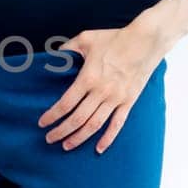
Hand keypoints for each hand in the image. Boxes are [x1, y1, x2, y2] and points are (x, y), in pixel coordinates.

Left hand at [38, 25, 162, 153]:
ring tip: (66, 146)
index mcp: (88, 78)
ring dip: (79, 138)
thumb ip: (68, 48)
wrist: (145, 41)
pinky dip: (108, 138)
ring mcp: (116, 99)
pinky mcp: (129, 101)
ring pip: (94, 125)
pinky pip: (117, 124)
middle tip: (50, 139)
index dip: (52, 116)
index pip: (65, 103)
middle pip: (77, 119)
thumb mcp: (86, 38)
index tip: (42, 123)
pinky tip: (98, 148)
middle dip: (61, 131)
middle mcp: (101, 92)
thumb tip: (54, 55)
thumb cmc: (115, 38)